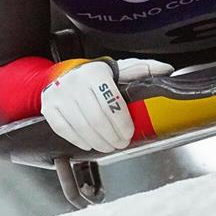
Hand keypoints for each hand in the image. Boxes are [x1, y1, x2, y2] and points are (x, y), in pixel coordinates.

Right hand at [41, 58, 172, 151]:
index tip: (128, 133)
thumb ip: (142, 70)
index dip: (122, 122)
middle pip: (97, 118)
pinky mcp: (49, 108)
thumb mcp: (118, 69)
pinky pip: (65, 130)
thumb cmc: (95, 76)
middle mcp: (75, 81)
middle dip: (112, 136)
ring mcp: (59, 95)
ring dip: (98, 142)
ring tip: (108, 145)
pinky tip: (90, 143)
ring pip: (82, 127)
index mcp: (95, 72)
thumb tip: (166, 70)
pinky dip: (80, 140)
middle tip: (120, 143)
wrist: (64, 75)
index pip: (111, 102)